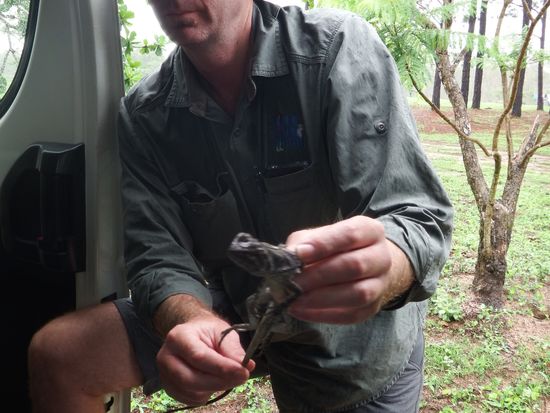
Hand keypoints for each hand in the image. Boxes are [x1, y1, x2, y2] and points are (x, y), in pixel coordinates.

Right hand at [156, 314, 253, 405]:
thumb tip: (247, 365)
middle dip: (220, 382)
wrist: (192, 335)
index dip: (222, 367)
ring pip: (193, 392)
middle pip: (191, 379)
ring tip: (227, 375)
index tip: (243, 372)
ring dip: (216, 388)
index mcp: (178, 337)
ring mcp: (165, 375)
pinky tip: (214, 379)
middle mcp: (166, 357)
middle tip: (242, 377)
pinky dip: (208, 393)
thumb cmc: (207, 332)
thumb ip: (233, 348)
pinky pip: (192, 400)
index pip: (199, 357)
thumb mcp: (222, 331)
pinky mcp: (170, 389)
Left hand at [286, 215, 412, 323]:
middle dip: (319, 275)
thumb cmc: (337, 247)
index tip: (299, 254)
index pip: (350, 234)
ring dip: (322, 298)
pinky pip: (351, 315)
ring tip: (295, 299)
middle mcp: (382, 256)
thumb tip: (287, 258)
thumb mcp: (320, 236)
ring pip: (358, 294)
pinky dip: (324, 315)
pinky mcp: (373, 308)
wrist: (366, 265)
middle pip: (355, 265)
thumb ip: (304, 243)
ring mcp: (380, 284)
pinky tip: (302, 311)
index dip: (323, 244)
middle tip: (293, 282)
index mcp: (369, 230)